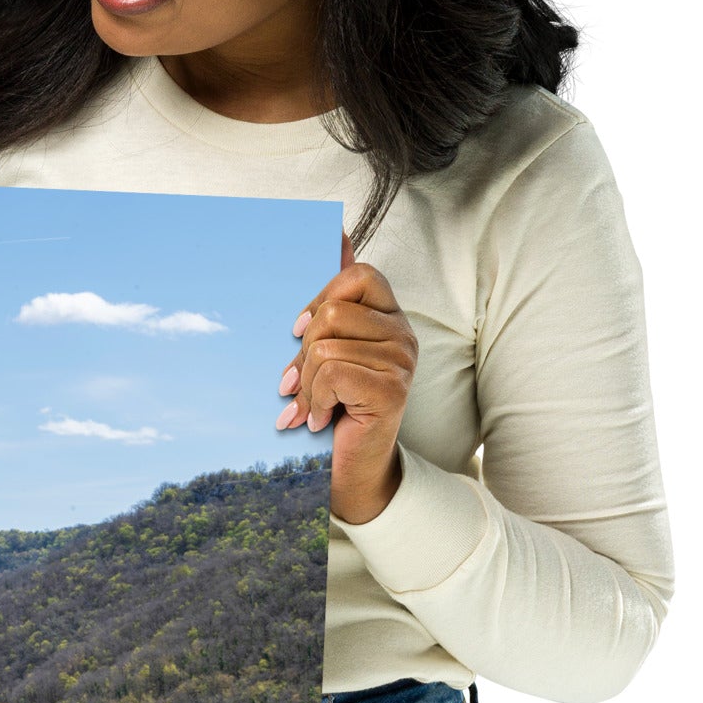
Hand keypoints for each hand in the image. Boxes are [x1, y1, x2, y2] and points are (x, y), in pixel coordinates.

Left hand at [275, 230, 416, 523]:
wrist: (351, 470)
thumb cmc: (334, 407)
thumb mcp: (325, 349)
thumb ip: (332, 298)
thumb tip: (336, 232)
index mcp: (388, 317)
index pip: (357, 274)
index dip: (320, 298)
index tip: (299, 332)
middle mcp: (403, 334)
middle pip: (333, 312)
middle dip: (303, 351)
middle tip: (299, 383)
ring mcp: (402, 361)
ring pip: (326, 346)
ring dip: (307, 384)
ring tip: (311, 406)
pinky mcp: (392, 389)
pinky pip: (333, 372)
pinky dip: (314, 400)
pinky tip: (319, 419)